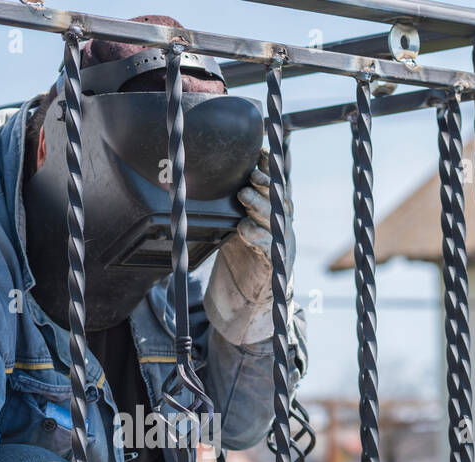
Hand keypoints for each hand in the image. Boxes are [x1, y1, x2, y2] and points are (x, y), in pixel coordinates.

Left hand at [204, 149, 294, 344]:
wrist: (249, 296)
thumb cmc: (240, 255)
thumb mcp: (230, 224)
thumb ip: (225, 206)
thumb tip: (194, 180)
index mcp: (271, 209)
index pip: (273, 184)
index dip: (268, 168)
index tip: (258, 153)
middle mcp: (279, 222)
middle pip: (277, 197)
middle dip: (265, 183)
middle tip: (250, 175)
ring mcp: (280, 242)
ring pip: (275, 218)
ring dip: (259, 205)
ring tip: (243, 196)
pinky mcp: (275, 263)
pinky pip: (270, 247)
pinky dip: (257, 236)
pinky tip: (244, 229)